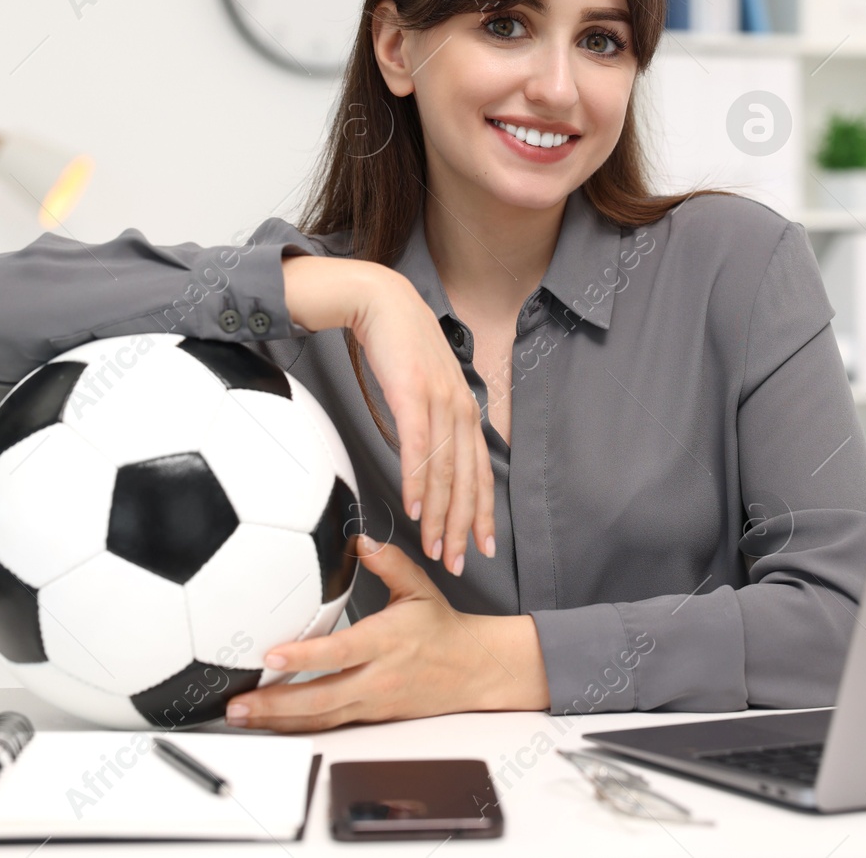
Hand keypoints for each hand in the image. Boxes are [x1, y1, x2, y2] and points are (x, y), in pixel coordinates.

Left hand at [224, 536, 548, 731]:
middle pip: (322, 698)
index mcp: (387, 641)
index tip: (271, 656)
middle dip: (275, 704)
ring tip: (240, 716)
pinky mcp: (371, 718)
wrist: (471, 669)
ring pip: (321, 719)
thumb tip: (360, 539)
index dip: (305, 657)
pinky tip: (271, 723)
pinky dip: (297, 727)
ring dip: (278, 720)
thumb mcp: (419, 587)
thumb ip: (389, 562)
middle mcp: (378, 677)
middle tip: (237, 704)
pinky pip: (329, 725)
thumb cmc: (440, 627)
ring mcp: (373, 703)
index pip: (342, 652)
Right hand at [282, 254, 494, 574]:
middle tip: (460, 563)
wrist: (381, 301)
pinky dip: (419, 482)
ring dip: (441, 516)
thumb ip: (433, 421)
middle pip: (468, 480)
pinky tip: (416, 509)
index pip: (481, 471)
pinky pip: (418, 448)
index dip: (484, 512)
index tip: (483, 546)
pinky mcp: (413, 394)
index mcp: (466, 409)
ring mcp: (440, 401)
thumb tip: (430, 456)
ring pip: (446, 472)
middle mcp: (461, 408)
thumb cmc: (400, 345)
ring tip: (437, 549)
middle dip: (465, 527)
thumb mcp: (425, 387)